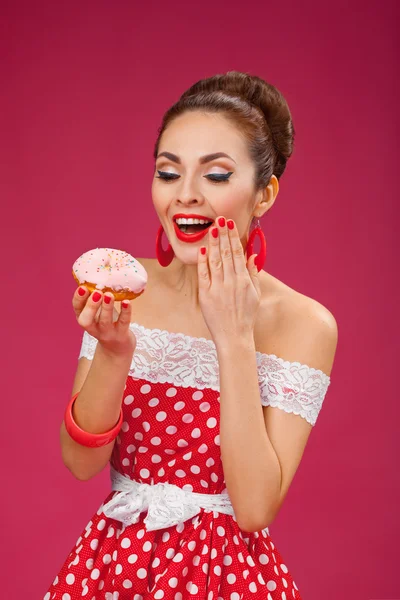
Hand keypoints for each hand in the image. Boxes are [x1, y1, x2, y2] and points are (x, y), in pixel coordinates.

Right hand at [72, 287, 136, 357]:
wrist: (118, 346)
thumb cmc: (107, 322)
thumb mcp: (97, 311)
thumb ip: (95, 297)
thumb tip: (98, 273)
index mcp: (85, 318)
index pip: (77, 309)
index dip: (78, 299)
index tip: (83, 287)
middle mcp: (93, 327)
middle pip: (86, 320)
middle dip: (90, 306)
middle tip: (97, 292)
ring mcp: (107, 332)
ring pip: (105, 321)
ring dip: (107, 307)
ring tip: (109, 295)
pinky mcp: (121, 334)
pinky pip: (123, 323)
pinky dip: (126, 312)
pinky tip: (127, 302)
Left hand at [197, 217, 260, 346]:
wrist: (234, 336)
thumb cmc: (245, 316)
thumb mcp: (255, 295)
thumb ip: (253, 274)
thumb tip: (252, 256)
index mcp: (244, 280)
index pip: (237, 253)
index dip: (233, 237)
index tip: (230, 224)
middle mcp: (231, 281)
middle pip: (226, 253)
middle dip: (222, 234)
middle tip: (220, 219)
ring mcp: (218, 288)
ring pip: (215, 260)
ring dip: (213, 243)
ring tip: (211, 228)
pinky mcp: (206, 295)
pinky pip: (204, 274)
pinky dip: (203, 262)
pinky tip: (203, 249)